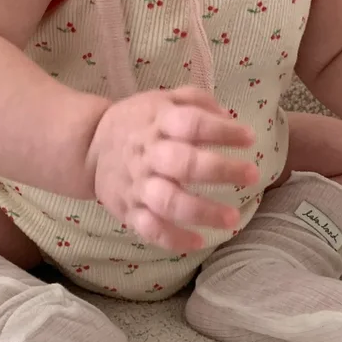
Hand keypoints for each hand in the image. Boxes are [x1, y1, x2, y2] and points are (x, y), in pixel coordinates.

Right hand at [87, 86, 258, 252]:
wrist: (88, 147)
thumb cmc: (138, 123)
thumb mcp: (162, 99)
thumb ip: (196, 101)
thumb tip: (230, 117)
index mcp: (157, 123)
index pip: (191, 124)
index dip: (221, 130)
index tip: (249, 138)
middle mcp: (148, 155)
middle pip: (183, 164)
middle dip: (220, 170)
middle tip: (253, 175)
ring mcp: (138, 185)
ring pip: (168, 202)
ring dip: (202, 211)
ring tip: (233, 219)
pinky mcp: (128, 211)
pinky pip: (149, 229)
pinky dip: (173, 239)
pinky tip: (198, 241)